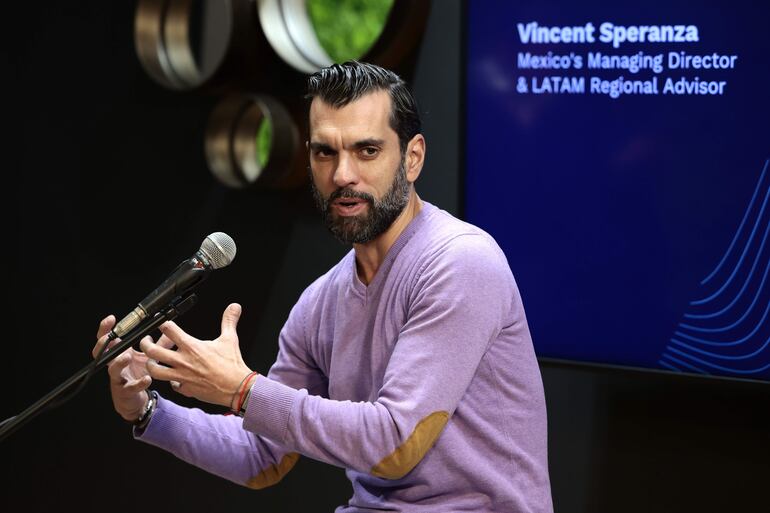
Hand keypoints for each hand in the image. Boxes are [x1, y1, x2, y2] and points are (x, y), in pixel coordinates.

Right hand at [92, 315, 172, 420]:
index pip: (108, 339)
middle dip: (103, 344)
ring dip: (119, 362)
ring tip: (127, 356)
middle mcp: (115, 365)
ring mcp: (118, 378)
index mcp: (120, 353)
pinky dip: (139, 383)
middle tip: (111, 339)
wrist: (136, 397)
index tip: (111, 319)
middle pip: (101, 353)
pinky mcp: (125, 392)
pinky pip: (130, 387)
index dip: (106, 329)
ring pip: (112, 370)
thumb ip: (158, 344)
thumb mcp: (148, 357)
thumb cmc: (138, 373)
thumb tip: (169, 330)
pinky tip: (147, 378)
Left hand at [139, 303, 254, 407]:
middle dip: (145, 344)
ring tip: (152, 361)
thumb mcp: (230, 339)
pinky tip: (176, 379)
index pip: (169, 330)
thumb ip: (229, 321)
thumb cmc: (232, 365)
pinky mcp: (185, 389)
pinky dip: (172, 382)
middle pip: (153, 352)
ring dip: (151, 365)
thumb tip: (234, 307)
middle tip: (147, 341)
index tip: (163, 323)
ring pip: (155, 371)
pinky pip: (172, 386)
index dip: (163, 324)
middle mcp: (183, 361)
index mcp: (192, 347)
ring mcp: (182, 376)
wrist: (237, 388)